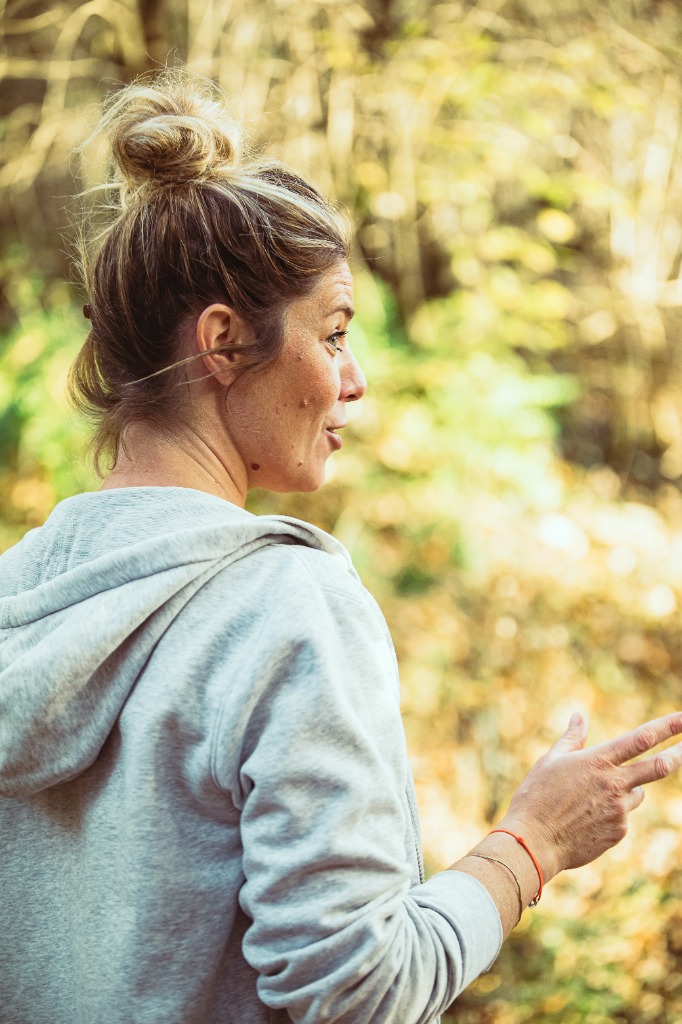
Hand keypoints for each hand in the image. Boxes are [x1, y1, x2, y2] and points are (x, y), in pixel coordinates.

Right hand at [498, 711, 681, 881]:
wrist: (534, 841)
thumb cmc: (537, 796)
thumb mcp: (551, 760)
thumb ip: (573, 739)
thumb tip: (579, 717)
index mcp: (598, 761)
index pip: (642, 738)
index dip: (667, 727)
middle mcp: (614, 784)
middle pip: (660, 767)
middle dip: (680, 754)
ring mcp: (620, 810)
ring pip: (637, 793)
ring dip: (627, 789)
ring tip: (591, 799)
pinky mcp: (619, 832)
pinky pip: (624, 816)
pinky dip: (612, 812)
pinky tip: (586, 819)